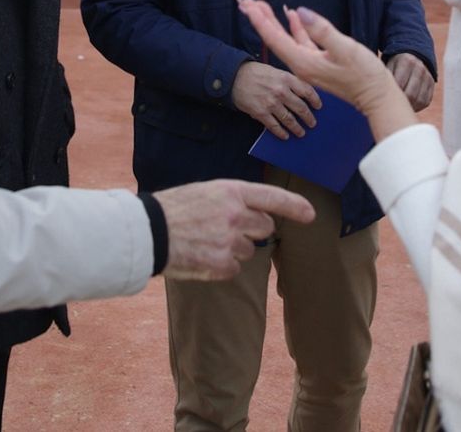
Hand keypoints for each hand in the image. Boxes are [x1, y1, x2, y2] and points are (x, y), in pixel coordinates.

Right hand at [157, 179, 314, 280]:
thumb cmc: (175, 209)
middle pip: (264, 227)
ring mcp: (230, 241)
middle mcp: (235, 215)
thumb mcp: (205, 192)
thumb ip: (232, 201)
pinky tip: (202, 256)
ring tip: (207, 241)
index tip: (310, 214)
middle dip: (253, 230)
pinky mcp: (222, 265)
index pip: (272, 197)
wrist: (149, 232)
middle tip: (228, 228)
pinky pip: (234, 268)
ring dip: (234, 249)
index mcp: (231, 192)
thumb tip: (255, 216)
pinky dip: (222, 266)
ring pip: (249, 250)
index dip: (294, 206)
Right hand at [231, 59, 321, 139]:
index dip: (315, 100)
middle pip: (301, 107)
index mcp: (286, 78)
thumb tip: (302, 94)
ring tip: (301, 132)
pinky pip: (274, 126)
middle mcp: (281, 91)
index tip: (319, 107)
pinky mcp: (261, 113)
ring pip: (289, 119)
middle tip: (313, 123)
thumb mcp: (275, 71)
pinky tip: (285, 136)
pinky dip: (281, 132)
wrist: (234, 76)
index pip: (307, 90)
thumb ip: (288, 81)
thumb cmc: (255, 72)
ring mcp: (271, 103)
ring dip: (297, 128)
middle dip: (308, 117)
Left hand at [237, 0, 415, 140]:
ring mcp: (309, 64)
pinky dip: (294, 27)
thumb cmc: (364, 74)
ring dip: (273, 21)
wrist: (377, 97)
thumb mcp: (344, 49)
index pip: (274, 38)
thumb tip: (299, 12)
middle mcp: (301, 64)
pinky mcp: (318, 62)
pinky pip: (300, 42)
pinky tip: (291, 15)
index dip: (259, 19)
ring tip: (261, 5)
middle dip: (260, 18)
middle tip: (246, 0)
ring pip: (285, 38)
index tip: (247, 4)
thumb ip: (322, 30)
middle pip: (274, 38)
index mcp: (303, 61)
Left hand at [385, 52, 434, 110]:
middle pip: (410, 94)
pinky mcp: (432, 83)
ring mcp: (427, 75)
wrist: (411, 56)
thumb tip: (378, 95)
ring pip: (419, 100)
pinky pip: (425, 101)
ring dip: (409, 107)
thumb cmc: (394, 65)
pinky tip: (408, 107)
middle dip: (400, 104)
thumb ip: (385, 78)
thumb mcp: (388, 66)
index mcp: (406, 61)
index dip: (391, 96)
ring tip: (399, 109)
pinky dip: (416, 107)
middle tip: (392, 109)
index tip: (384, 101)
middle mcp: (419, 67)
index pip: (399, 85)